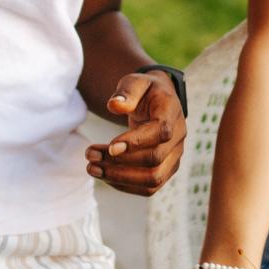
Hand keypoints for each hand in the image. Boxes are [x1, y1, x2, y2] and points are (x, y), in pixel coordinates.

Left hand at [85, 69, 183, 194]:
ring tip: (92, 168)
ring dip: (120, 178)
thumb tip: (114, 105)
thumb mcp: (136, 82)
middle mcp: (178, 137)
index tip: (110, 147)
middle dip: (119, 162)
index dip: (136, 142)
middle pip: (154, 159)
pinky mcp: (166, 169)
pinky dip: (125, 185)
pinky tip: (104, 175)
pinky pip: (149, 187)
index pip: (161, 132)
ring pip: (153, 179)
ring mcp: (174, 156)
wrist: (159, 102)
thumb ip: (127, 91)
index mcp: (171, 112)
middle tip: (90, 155)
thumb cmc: (145, 91)